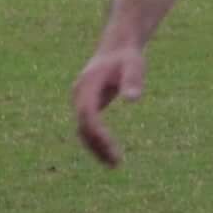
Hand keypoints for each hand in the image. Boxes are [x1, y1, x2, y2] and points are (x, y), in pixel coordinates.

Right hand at [72, 41, 144, 166]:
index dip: (97, 131)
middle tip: (116, 163)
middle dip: (97, 145)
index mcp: (87, 84)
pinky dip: (96, 142)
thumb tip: (133, 99)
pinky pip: (87, 128)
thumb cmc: (127, 57)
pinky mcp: (86, 105)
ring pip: (82, 130)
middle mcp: (79, 94)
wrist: (117, 47)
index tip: (112, 147)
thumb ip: (133, 80)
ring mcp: (80, 100)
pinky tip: (110, 155)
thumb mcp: (134, 65)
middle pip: (82, 125)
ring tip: (115, 164)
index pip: (86, 113)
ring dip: (96, 148)